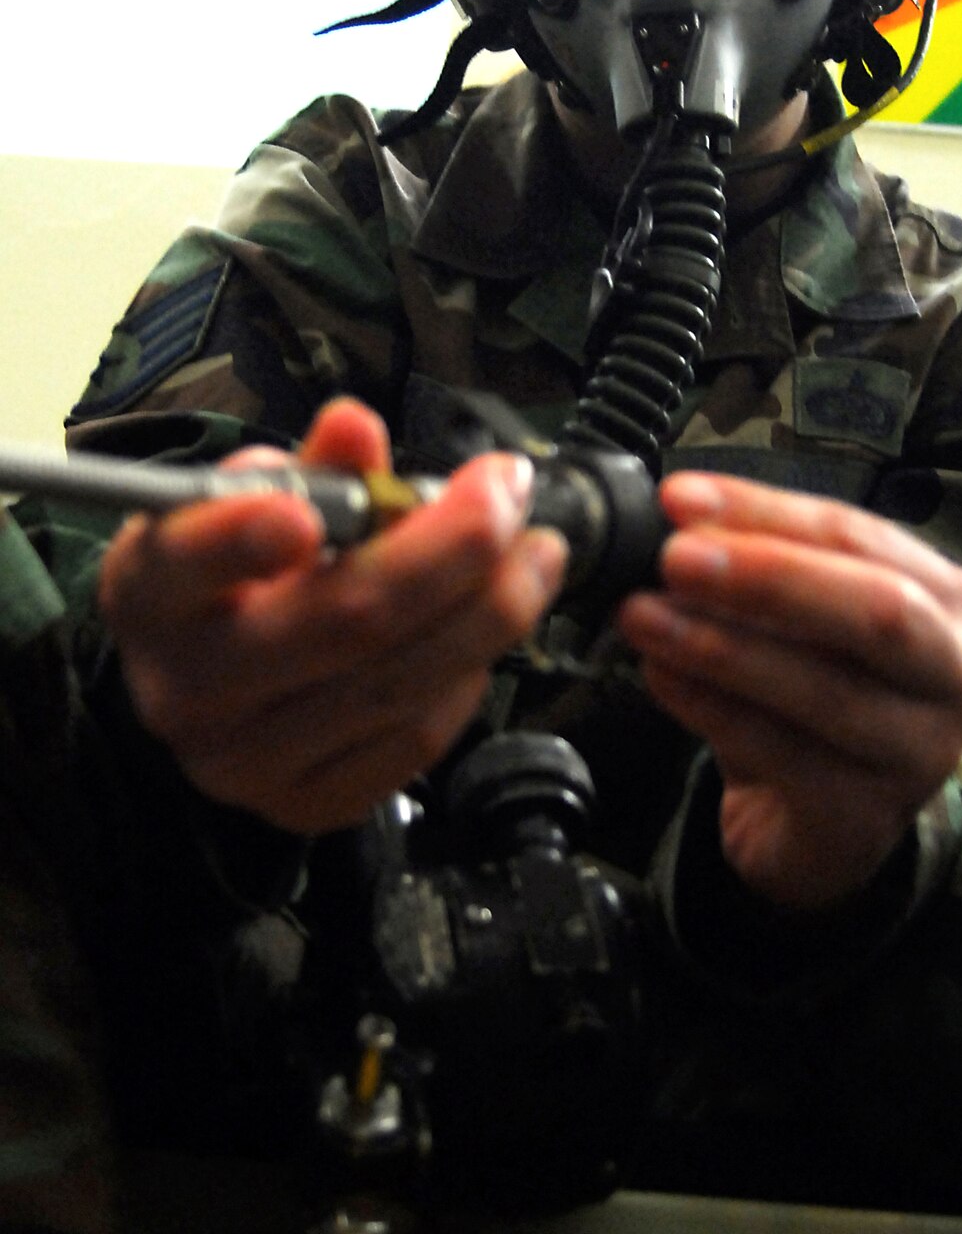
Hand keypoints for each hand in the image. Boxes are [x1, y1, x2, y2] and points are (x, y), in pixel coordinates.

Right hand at [99, 398, 566, 832]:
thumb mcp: (253, 501)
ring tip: (534, 553)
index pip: (190, 563)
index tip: (301, 513)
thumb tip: (355, 429)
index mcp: (154, 592)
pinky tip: (484, 628)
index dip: (242, 538)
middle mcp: (188, 689)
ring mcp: (247, 762)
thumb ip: (314, 467)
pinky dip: (468, 676)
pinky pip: (417, 740)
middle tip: (508, 493)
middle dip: (452, 549)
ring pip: (400, 684)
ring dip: (492, 610)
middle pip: (343, 622)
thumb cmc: (236, 573)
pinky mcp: (307, 804)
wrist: (210, 681)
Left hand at [617, 473, 961, 913]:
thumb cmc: (812, 704)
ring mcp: (924, 753)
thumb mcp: (801, 623)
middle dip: (767, 577)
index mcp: (945, 600)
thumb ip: (761, 569)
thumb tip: (681, 522)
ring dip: (722, 646)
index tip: (682, 500)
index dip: (767, 513)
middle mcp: (957, 673)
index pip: (859, 537)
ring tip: (645, 617)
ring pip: (826, 688)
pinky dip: (713, 709)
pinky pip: (783, 754)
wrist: (817, 827)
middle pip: (875, 610)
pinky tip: (662, 677)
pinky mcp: (870, 817)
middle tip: (675, 558)